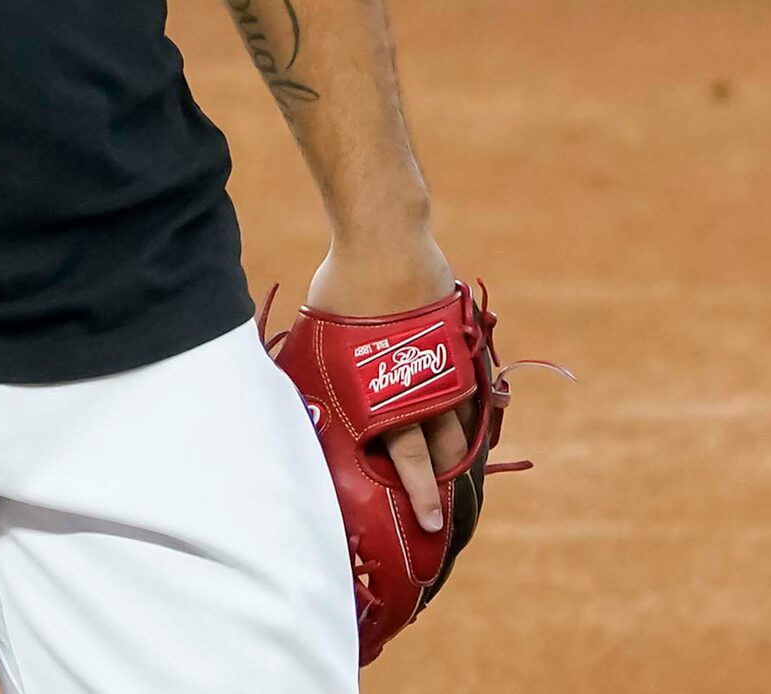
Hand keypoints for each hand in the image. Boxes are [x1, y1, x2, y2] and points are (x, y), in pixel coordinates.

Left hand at [307, 232, 470, 534]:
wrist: (386, 246)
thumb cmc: (340, 300)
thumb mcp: (312, 355)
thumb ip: (313, 396)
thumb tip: (299, 426)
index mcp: (388, 403)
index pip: (410, 464)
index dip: (423, 496)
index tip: (432, 524)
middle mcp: (426, 392)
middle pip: (446, 448)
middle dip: (446, 477)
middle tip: (445, 500)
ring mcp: (449, 365)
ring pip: (464, 419)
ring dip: (460, 444)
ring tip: (456, 463)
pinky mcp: (460, 340)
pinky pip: (471, 383)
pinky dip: (469, 404)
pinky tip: (464, 412)